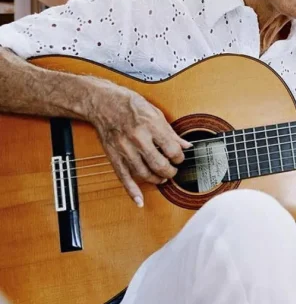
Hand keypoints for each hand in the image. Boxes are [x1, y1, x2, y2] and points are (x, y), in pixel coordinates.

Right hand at [86, 81, 191, 206]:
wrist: (102, 103)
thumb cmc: (129, 104)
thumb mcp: (155, 112)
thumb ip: (171, 132)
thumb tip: (186, 145)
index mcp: (151, 126)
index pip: (171, 149)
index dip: (179, 157)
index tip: (180, 158)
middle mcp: (137, 138)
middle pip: (159, 164)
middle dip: (170, 171)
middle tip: (173, 170)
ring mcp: (124, 149)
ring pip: (143, 173)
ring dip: (156, 179)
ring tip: (162, 178)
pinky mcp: (114, 156)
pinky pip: (124, 177)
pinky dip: (132, 191)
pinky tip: (139, 200)